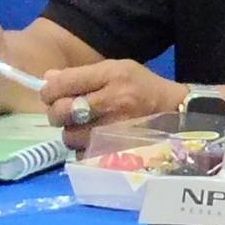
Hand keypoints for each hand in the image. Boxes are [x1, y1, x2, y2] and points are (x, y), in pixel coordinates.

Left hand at [39, 60, 183, 151]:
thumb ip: (83, 75)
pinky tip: (98, 140)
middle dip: (59, 113)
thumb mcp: (119, 70)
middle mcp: (113, 103)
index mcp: (113, 77)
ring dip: (73, 133)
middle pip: (60, 113)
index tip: (53, 94)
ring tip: (88, 127)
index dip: (50, 91)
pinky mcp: (116, 153)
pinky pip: (82, 154)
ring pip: (68, 137)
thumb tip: (47, 80)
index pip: (62, 84)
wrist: (177, 114)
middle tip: (70, 112)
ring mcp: (114, 131)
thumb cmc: (144, 89)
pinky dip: (85, 149)